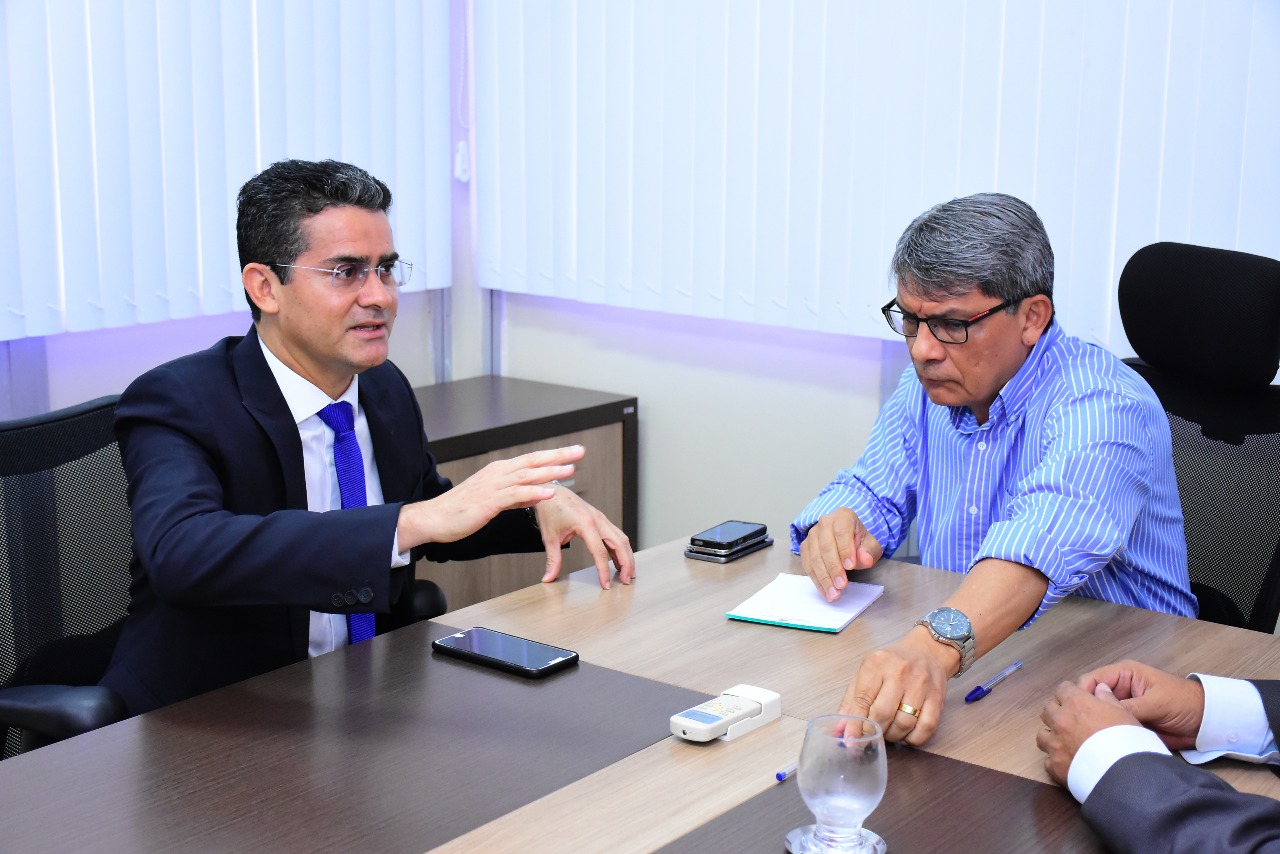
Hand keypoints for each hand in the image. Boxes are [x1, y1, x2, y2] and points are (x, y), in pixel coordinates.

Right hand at [401, 446, 581, 546]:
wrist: (435, 518)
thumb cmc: (461, 510)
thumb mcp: (493, 500)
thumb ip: (515, 496)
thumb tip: (535, 494)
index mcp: (500, 471)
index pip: (531, 459)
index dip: (554, 454)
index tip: (574, 451)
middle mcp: (498, 473)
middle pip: (533, 461)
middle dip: (558, 455)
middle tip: (580, 451)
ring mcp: (493, 486)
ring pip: (527, 475)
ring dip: (551, 471)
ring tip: (571, 469)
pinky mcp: (489, 501)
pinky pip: (515, 495)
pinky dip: (534, 492)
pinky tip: (549, 492)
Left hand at [535, 484, 633, 589]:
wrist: (551, 491)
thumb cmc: (550, 509)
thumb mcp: (549, 537)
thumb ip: (552, 559)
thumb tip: (549, 577)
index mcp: (585, 523)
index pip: (600, 552)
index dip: (604, 571)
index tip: (606, 585)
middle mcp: (597, 519)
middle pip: (620, 543)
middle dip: (626, 563)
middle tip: (626, 581)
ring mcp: (601, 518)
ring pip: (622, 538)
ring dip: (627, 555)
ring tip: (628, 573)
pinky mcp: (601, 519)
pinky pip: (616, 534)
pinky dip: (621, 548)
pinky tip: (619, 560)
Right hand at [800, 508, 882, 601]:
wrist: (847, 540)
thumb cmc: (859, 542)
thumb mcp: (871, 545)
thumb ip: (869, 551)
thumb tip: (865, 559)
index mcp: (843, 516)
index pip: (841, 532)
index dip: (845, 549)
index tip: (851, 567)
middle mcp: (825, 522)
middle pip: (826, 546)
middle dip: (834, 568)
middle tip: (842, 585)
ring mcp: (812, 534)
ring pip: (814, 557)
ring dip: (824, 577)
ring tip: (834, 593)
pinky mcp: (805, 547)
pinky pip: (808, 565)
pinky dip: (817, 580)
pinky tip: (825, 591)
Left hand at [838, 628, 952, 744]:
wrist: (927, 651)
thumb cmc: (892, 664)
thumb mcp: (867, 673)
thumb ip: (851, 701)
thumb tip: (839, 731)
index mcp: (877, 664)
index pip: (862, 699)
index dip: (854, 724)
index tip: (850, 741)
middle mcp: (900, 672)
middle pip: (883, 713)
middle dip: (874, 731)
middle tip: (871, 735)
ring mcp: (921, 685)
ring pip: (904, 723)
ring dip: (893, 735)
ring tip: (888, 731)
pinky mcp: (937, 698)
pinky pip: (925, 728)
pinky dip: (913, 738)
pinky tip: (906, 734)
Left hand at [1037, 681, 1140, 785]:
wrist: (1124, 773)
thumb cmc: (1127, 739)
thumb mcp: (1123, 713)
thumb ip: (1108, 698)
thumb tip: (1100, 687)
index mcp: (1076, 704)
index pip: (1063, 689)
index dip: (1070, 693)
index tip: (1076, 698)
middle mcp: (1060, 721)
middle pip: (1048, 710)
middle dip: (1057, 712)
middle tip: (1070, 720)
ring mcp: (1054, 744)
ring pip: (1042, 735)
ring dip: (1051, 736)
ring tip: (1064, 742)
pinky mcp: (1054, 766)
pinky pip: (1048, 761)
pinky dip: (1055, 760)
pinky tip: (1067, 763)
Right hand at [1077, 659, 1205, 749]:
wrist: (1207, 724)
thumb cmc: (1184, 703)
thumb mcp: (1156, 702)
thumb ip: (1129, 707)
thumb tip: (1102, 716)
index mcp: (1123, 675)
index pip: (1091, 680)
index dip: (1082, 694)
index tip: (1078, 712)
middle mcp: (1119, 689)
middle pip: (1090, 697)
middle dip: (1085, 710)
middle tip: (1080, 728)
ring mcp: (1123, 707)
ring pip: (1098, 714)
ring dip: (1094, 724)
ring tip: (1087, 738)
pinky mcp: (1128, 723)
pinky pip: (1110, 727)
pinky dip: (1105, 735)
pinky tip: (1099, 743)